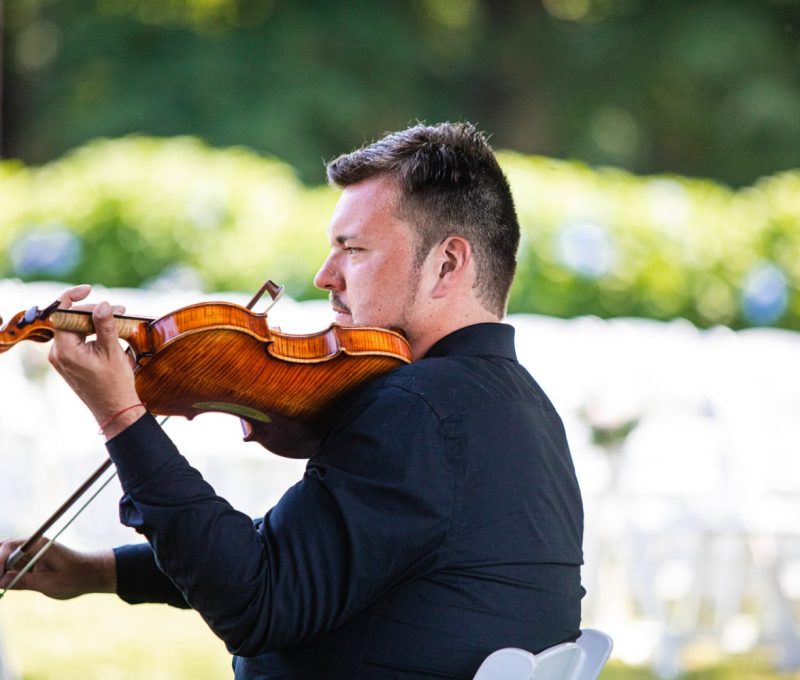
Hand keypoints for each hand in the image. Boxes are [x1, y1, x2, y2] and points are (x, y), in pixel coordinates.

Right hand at [0, 537, 115, 599]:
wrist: (91, 574)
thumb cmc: (75, 578)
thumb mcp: (50, 584)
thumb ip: (24, 582)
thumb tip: (0, 581)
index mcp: (39, 545)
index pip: (9, 547)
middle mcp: (33, 545)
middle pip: (3, 548)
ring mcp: (31, 552)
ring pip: (5, 555)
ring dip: (2, 569)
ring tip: (2, 585)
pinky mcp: (30, 561)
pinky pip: (11, 564)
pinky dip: (5, 573)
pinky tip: (5, 584)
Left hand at [48, 285, 145, 438]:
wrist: (115, 409)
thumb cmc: (114, 383)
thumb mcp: (112, 351)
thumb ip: (105, 325)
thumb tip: (101, 304)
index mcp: (65, 350)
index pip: (62, 314)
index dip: (73, 298)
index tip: (89, 289)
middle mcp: (59, 353)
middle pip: (70, 320)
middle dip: (93, 311)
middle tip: (117, 309)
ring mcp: (63, 358)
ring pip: (76, 330)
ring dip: (95, 322)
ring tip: (119, 318)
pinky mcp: (71, 362)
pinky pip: (78, 340)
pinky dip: (93, 333)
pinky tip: (111, 331)